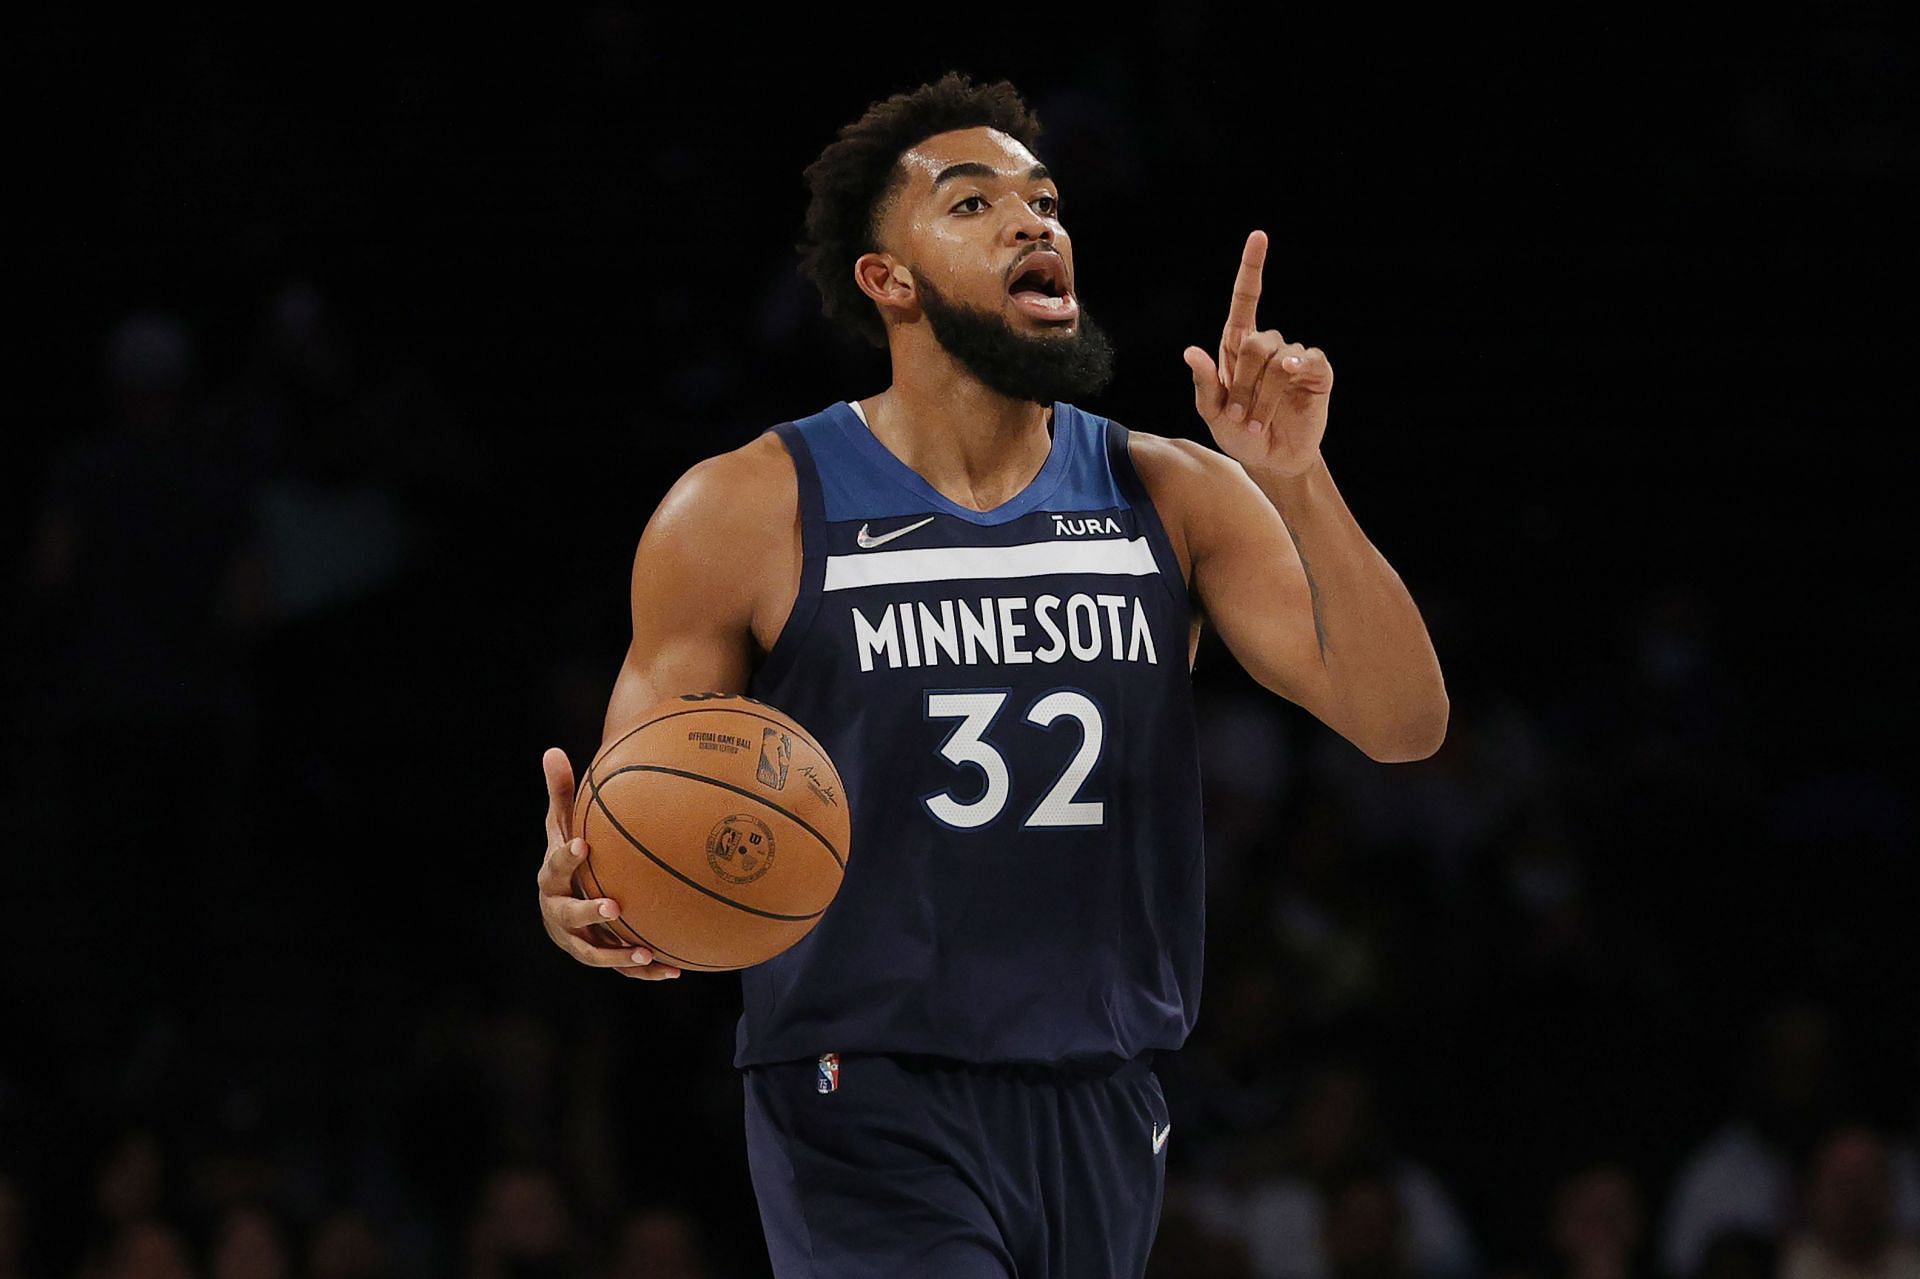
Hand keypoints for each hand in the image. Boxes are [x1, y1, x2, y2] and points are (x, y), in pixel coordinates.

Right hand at [538, 747, 680, 979]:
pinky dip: (644, 970)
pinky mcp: (598, 954)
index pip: (555, 867)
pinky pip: (620, 968)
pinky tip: (673, 969)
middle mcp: (559, 913)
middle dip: (588, 912)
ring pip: (594, 951)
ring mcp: (578, 939)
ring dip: (618, 954)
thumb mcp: (562, 825)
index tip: (582, 846)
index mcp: (551, 879)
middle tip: (613, 906)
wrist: (564, 901)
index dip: (565, 858)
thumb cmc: (568, 855)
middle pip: (569, 915)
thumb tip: (552, 749)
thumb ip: (560, 793)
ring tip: (644, 952)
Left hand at [1181, 229, 1333, 479]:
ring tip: (1256, 424)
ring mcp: (1294, 357)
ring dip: (1263, 397)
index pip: (1246, 298)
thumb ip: (1204, 383)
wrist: (1272, 460)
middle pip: (1255, 341)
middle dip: (1243, 383)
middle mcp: (1267, 345)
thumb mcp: (1212, 412)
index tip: (1259, 237)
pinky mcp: (1317, 372)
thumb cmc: (1239, 433)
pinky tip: (1291, 388)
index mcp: (1237, 346)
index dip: (1252, 267)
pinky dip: (1296, 374)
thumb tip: (1191, 351)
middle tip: (1239, 416)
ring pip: (1278, 359)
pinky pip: (1308, 361)